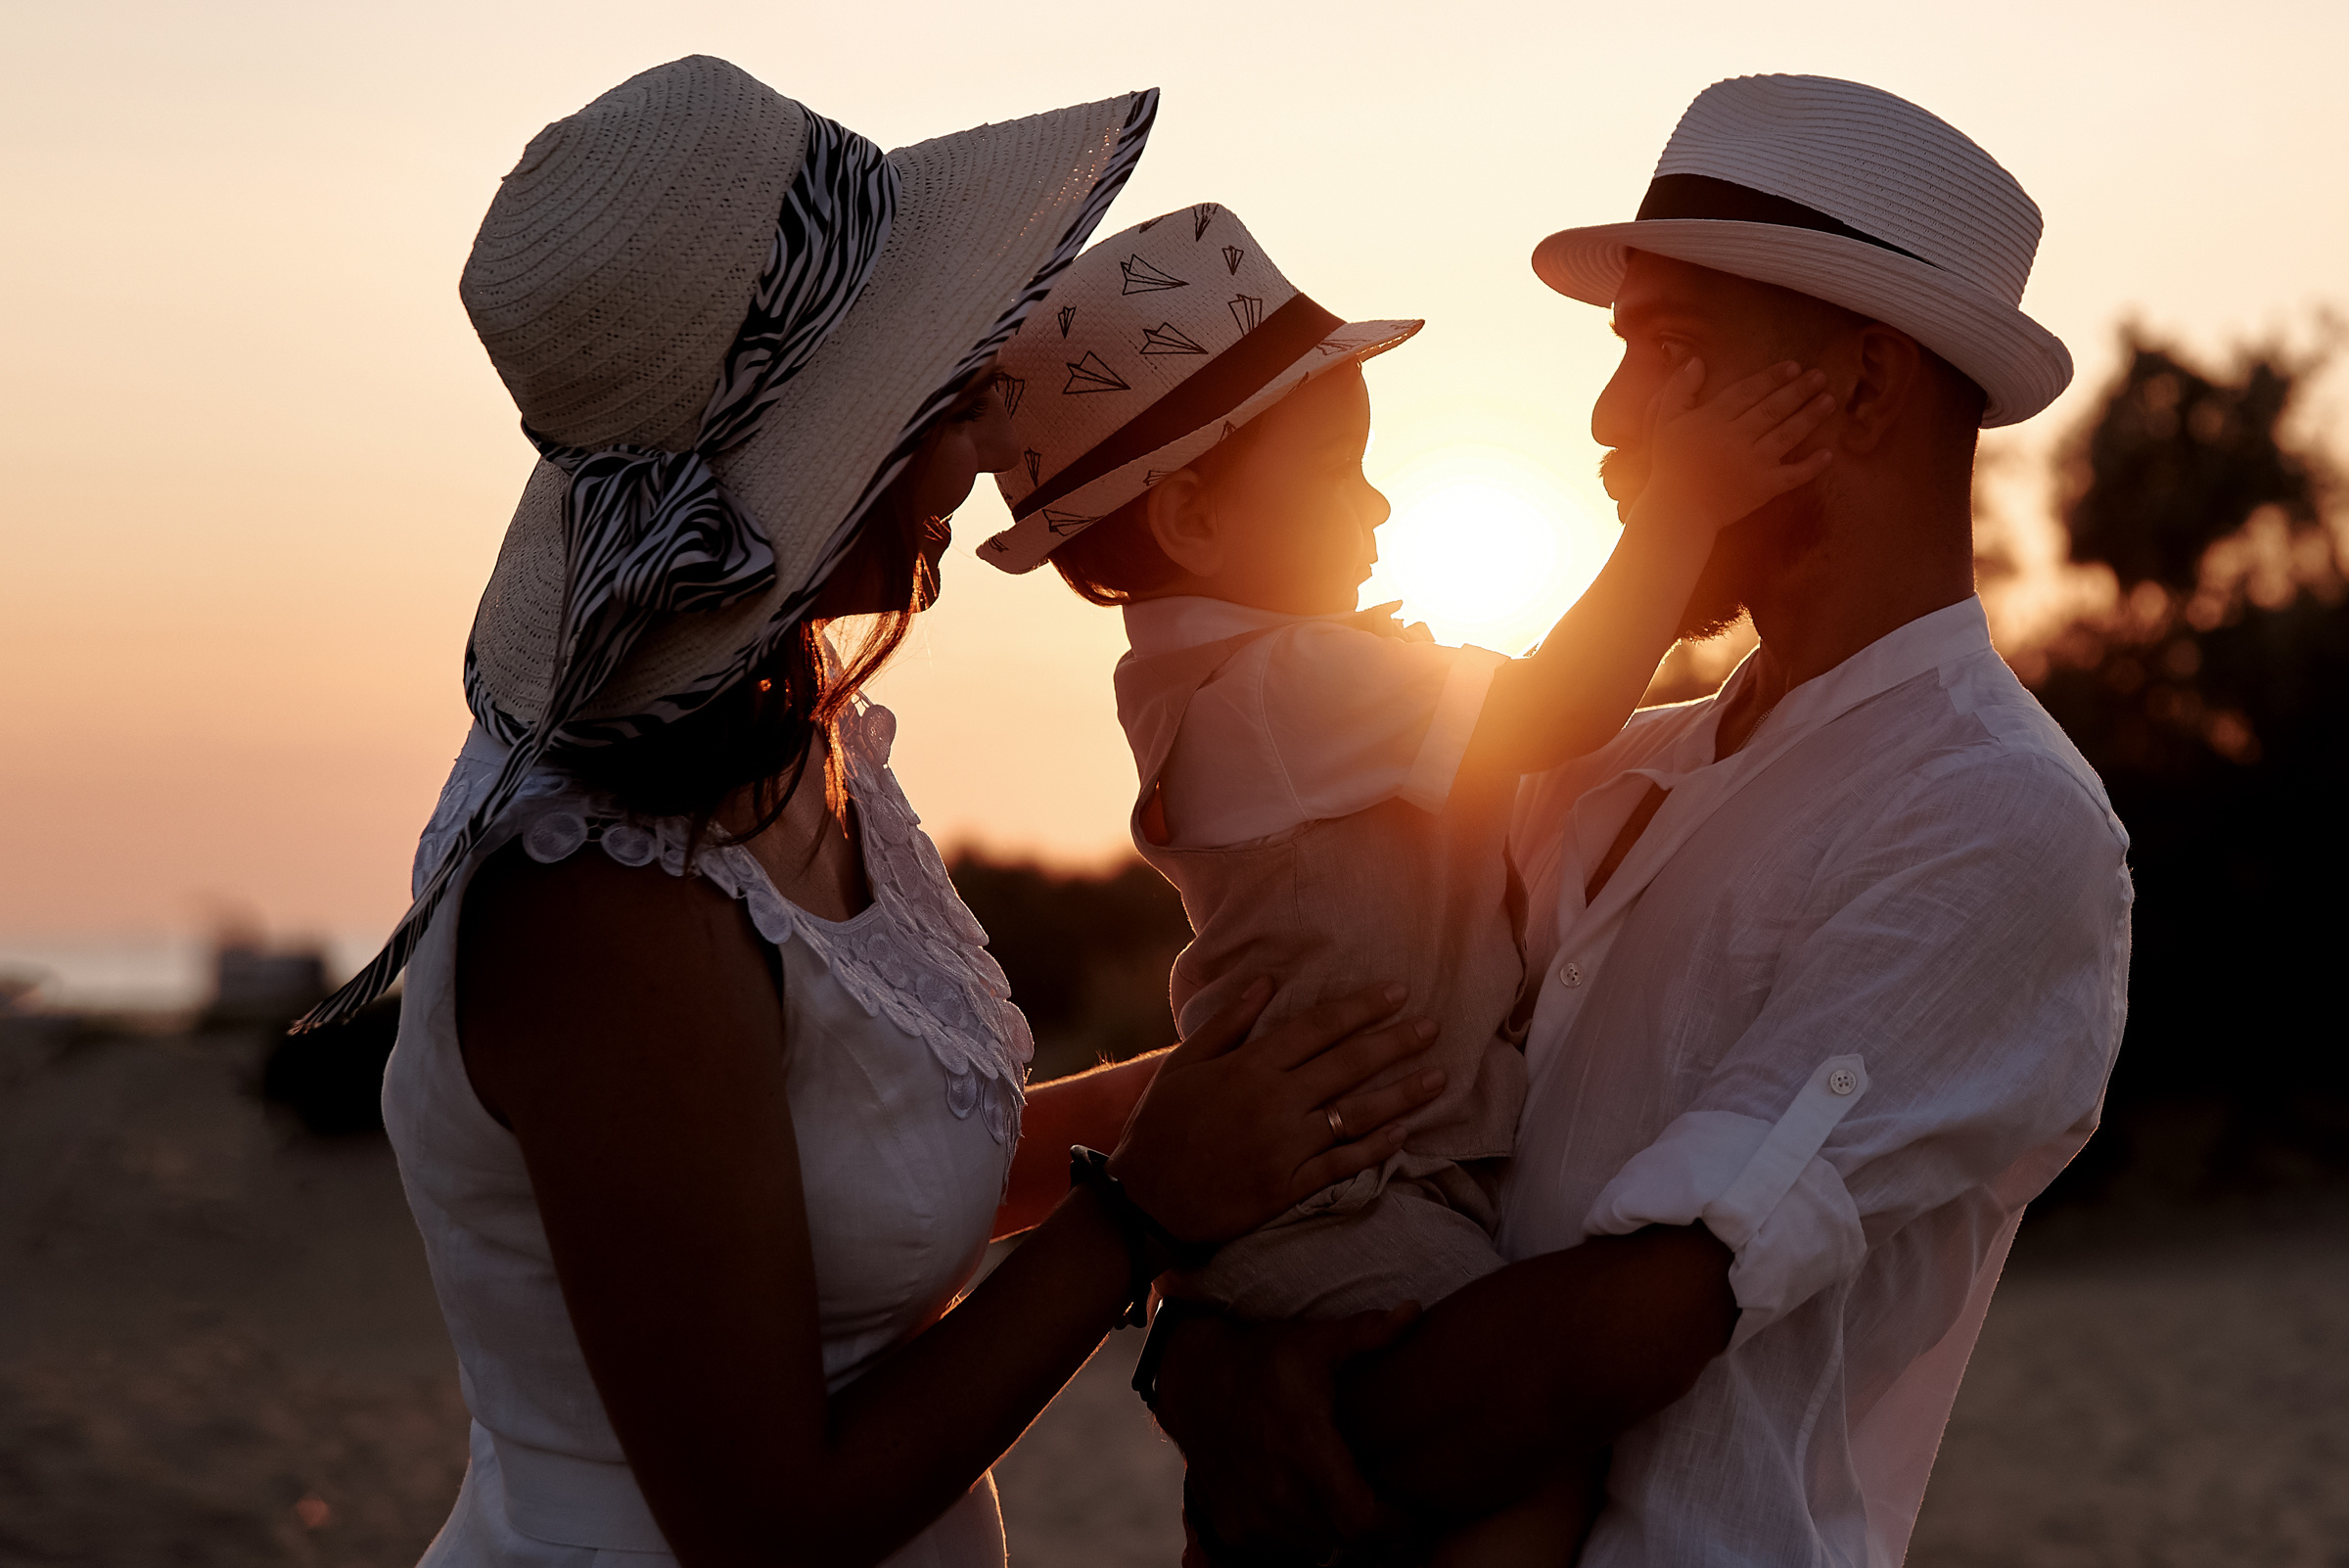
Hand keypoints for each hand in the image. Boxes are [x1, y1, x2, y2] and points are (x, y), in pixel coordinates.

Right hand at [1108, 980, 1443, 1247]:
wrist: (1142, 1202)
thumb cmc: (1158, 1128)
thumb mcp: (1182, 1065)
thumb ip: (1228, 1023)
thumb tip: (1266, 981)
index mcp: (1249, 1067)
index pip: (1318, 1027)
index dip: (1361, 1008)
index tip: (1397, 993)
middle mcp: (1274, 1102)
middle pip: (1348, 1064)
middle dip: (1395, 1042)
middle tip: (1433, 1027)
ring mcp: (1285, 1147)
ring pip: (1357, 1114)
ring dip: (1402, 1094)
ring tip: (1438, 1077)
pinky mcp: (1289, 1186)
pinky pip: (1344, 1164)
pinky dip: (1377, 1148)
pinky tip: (1405, 1134)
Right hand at [1156, 1306, 1420, 1563]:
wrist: (1192, 1381)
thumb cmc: (1260, 1359)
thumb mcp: (1314, 1341)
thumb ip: (1368, 1334)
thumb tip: (1415, 1311)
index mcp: (1306, 1448)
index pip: (1364, 1521)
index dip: (1396, 1526)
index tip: (1410, 1510)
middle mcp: (1279, 1490)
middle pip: (1348, 1541)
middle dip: (1373, 1530)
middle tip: (1385, 1504)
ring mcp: (1254, 1515)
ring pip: (1319, 1547)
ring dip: (1337, 1531)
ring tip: (1347, 1500)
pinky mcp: (1235, 1527)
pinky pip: (1284, 1549)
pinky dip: (1302, 1535)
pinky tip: (1307, 1502)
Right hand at [1631, 358, 1834, 534]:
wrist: (1677, 511)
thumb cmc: (1670, 465)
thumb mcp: (1664, 422)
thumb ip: (1679, 389)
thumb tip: (1696, 361)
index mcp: (1713, 419)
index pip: (1749, 391)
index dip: (1773, 377)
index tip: (1794, 366)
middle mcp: (1736, 437)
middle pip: (1774, 408)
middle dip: (1799, 390)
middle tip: (1820, 376)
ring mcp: (1753, 464)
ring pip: (1788, 434)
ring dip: (1810, 416)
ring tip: (1829, 401)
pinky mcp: (1763, 488)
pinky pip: (1793, 475)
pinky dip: (1811, 465)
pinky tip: (1828, 453)